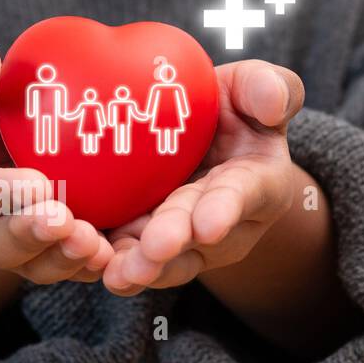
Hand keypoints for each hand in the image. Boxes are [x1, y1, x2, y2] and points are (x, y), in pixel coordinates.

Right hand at [0, 43, 112, 349]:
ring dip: (65, 258)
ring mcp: (17, 252)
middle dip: (31, 236)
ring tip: (94, 244)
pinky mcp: (52, 259)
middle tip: (63, 221)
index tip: (36, 184)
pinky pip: (72, 269)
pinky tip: (118, 253)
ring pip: (38, 265)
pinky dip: (95, 265)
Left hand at [102, 60, 304, 294]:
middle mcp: (225, 225)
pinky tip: (89, 266)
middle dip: (175, 242)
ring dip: (142, 268)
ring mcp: (185, 243)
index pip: (244, 196)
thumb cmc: (229, 110)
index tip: (208, 225)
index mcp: (258, 184)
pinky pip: (130, 260)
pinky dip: (111, 264)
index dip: (226, 209)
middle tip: (154, 249)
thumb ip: (269, 88)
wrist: (195, 138)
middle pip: (198, 237)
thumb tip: (274, 101)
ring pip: (166, 262)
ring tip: (119, 274)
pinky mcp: (145, 245)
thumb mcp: (251, 89)